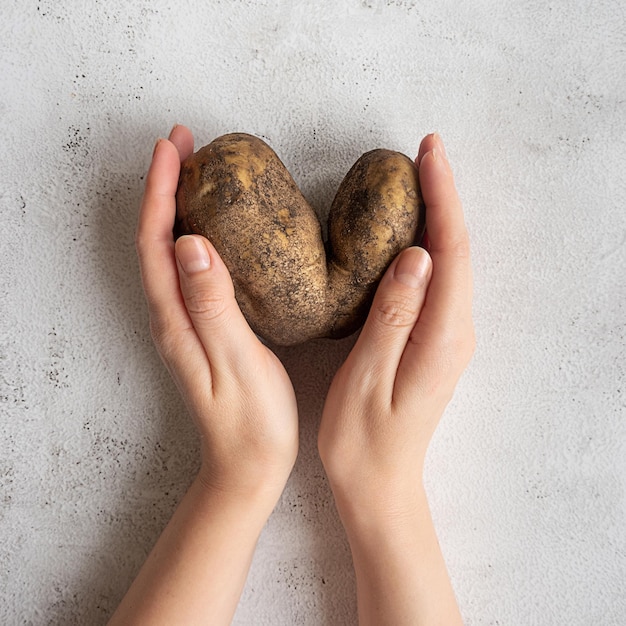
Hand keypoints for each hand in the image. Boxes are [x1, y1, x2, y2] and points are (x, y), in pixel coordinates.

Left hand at [110, 125, 298, 624]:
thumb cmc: (251, 421)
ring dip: (175, 205)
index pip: (157, 243)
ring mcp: (184, 321)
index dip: (161, 191)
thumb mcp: (237, 362)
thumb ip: (213, 305)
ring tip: (194, 170)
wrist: (248, 464)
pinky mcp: (201, 326)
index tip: (175, 148)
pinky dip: (193, 232)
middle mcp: (171, 316)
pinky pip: (188, 268)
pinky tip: (213, 224)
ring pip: (169, 251)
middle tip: (184, 144)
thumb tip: (190, 243)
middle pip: (156, 239)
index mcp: (176, 320)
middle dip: (163, 186)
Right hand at [318, 133, 472, 624]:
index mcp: (442, 336)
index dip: (442, 198)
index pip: (450, 251)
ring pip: (451, 262)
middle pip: (458, 249)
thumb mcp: (370, 376)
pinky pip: (439, 280)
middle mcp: (455, 331)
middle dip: (445, 196)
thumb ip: (394, 316)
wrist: (381, 485)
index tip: (429, 154)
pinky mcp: (434, 341)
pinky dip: (430, 245)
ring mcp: (448, 336)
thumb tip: (416, 255)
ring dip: (439, 216)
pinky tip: (412, 231)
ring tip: (419, 177)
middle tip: (425, 152)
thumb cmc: (365, 439)